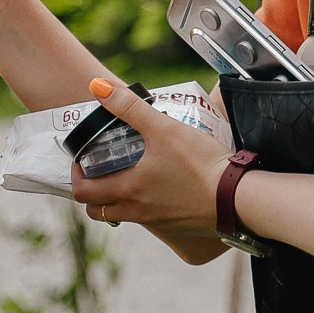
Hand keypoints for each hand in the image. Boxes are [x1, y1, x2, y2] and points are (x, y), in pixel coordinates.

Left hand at [70, 78, 231, 263]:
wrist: (238, 198)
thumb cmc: (200, 165)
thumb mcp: (163, 128)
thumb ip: (129, 106)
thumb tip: (97, 87)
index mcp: (128, 190)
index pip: (84, 193)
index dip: (76, 176)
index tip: (82, 161)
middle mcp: (138, 211)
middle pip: (97, 210)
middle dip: (91, 191)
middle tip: (98, 170)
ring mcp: (158, 222)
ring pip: (123, 216)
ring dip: (115, 200)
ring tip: (126, 176)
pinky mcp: (178, 225)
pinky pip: (149, 220)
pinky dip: (142, 206)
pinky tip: (158, 185)